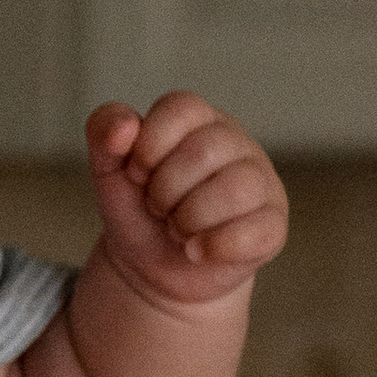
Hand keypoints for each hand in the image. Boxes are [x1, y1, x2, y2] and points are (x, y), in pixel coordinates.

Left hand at [86, 94, 286, 306]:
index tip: (136, 175)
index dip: (149, 146)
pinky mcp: (273, 226)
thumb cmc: (138, 209)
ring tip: (178, 229)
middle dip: (164, 190)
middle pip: (205, 151)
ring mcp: (261, 183)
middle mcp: (236, 144)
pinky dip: (214, 247)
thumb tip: (124, 127)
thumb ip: (103, 131)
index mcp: (198, 120)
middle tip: (158, 208)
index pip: (181, 107)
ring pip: (234, 189)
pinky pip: (255, 231)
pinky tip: (196, 251)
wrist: (152, 269)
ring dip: (188, 220)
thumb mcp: (108, 168)